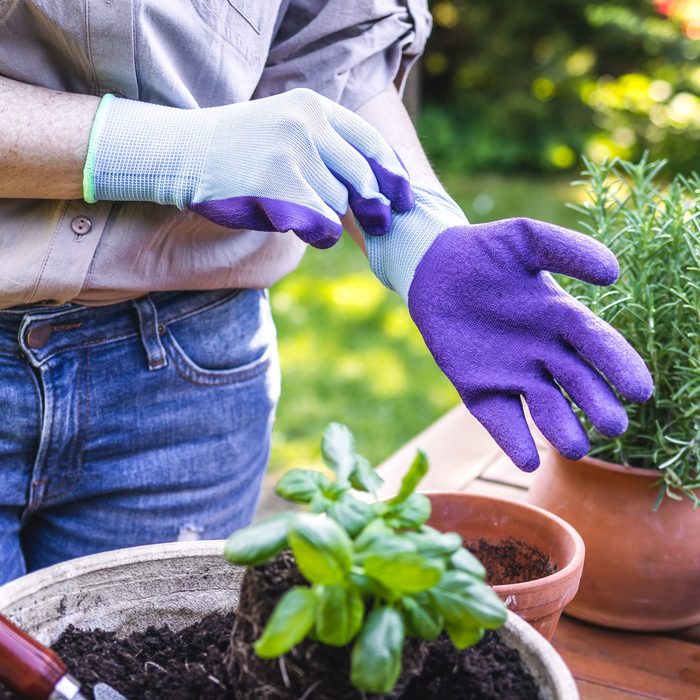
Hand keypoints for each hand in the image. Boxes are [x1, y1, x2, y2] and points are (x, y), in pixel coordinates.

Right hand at [84, 88, 413, 247]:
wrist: (181, 153)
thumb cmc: (237, 149)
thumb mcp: (283, 127)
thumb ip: (323, 143)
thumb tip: (372, 182)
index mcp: (311, 107)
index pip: (369, 142)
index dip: (393, 173)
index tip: (407, 197)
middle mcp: (305, 125)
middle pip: (360, 177)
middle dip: (376, 205)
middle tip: (383, 223)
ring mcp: (290, 154)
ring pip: (338, 202)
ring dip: (329, 216)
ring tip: (300, 210)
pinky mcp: (277, 186)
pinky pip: (321, 223)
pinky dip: (320, 233)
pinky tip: (304, 228)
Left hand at [366, 186, 653, 470]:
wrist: (433, 267)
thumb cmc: (484, 251)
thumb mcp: (525, 239)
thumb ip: (566, 250)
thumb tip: (613, 272)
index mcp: (561, 318)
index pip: (598, 345)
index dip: (619, 366)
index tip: (639, 390)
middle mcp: (544, 352)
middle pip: (577, 383)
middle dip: (596, 404)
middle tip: (613, 425)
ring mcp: (511, 374)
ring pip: (544, 408)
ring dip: (560, 429)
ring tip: (573, 447)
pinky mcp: (479, 388)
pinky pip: (500, 418)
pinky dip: (513, 439)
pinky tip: (525, 459)